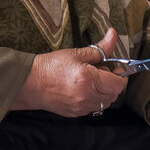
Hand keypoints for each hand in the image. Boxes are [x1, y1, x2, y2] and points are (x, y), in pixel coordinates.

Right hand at [12, 27, 127, 116]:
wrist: (30, 83)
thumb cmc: (51, 66)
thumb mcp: (76, 53)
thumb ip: (100, 48)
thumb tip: (113, 35)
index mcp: (90, 80)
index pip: (118, 84)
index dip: (120, 75)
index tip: (114, 68)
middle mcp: (87, 97)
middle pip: (114, 94)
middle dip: (111, 83)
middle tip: (99, 71)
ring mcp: (81, 108)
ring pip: (104, 103)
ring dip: (103, 92)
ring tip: (89, 81)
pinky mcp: (75, 114)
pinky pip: (93, 108)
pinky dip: (93, 99)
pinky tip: (82, 89)